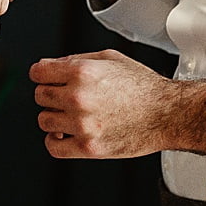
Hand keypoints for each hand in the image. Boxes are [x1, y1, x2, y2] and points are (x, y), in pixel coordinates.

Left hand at [31, 51, 205, 159]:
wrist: (167, 114)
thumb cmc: (144, 87)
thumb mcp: (111, 59)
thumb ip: (78, 59)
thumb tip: (54, 66)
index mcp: (82, 72)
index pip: (38, 72)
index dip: (42, 74)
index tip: (46, 78)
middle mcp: (79, 97)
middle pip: (40, 95)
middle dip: (50, 94)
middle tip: (64, 97)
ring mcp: (82, 124)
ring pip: (44, 120)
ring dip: (54, 117)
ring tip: (69, 115)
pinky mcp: (88, 147)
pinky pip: (54, 147)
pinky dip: (54, 141)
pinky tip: (64, 134)